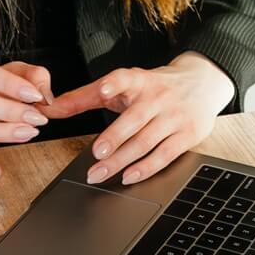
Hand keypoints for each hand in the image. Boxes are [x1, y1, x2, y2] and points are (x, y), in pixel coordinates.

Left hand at [43, 52, 234, 184]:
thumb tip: (51, 109)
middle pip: (134, 120)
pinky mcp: (188, 135)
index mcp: (139, 81)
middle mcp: (158, 97)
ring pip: (146, 141)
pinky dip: (146, 167)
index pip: (127, 79)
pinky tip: (129, 176)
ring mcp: (174, 117)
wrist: (203, 82)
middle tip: (96, 154)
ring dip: (121, 159)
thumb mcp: (121, 86)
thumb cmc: (153, 88)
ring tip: (100, 173)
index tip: (104, 90)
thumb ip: (84, 97)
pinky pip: (165, 155)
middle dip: (114, 138)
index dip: (115, 83)